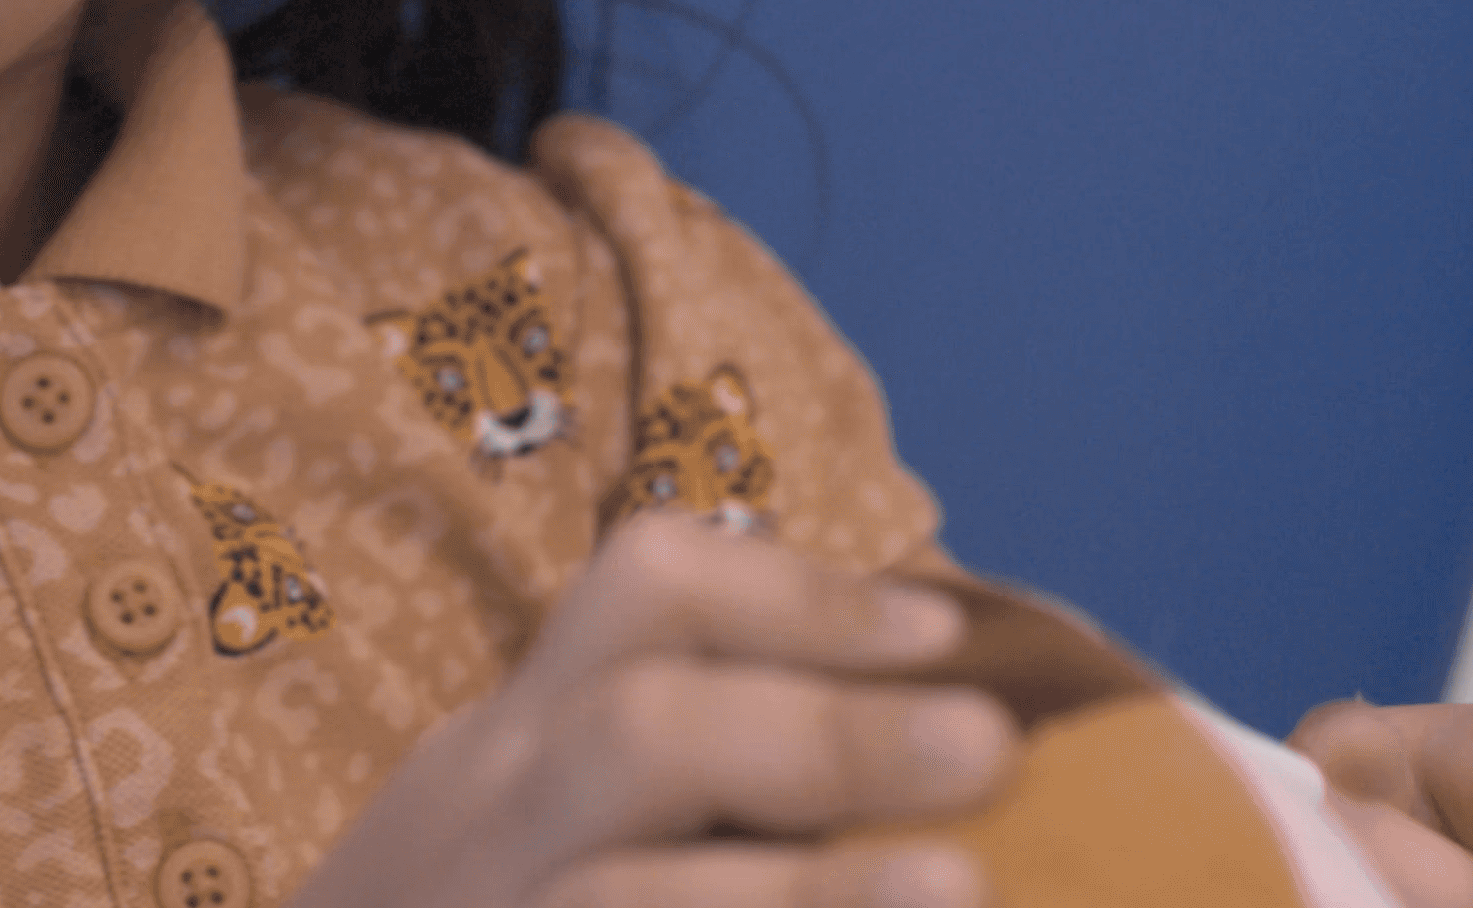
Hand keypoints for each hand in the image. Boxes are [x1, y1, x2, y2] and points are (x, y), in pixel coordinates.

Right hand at [294, 516, 1018, 907]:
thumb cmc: (498, 906)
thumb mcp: (539, 821)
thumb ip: (695, 763)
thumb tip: (937, 733)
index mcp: (513, 744)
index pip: (640, 596)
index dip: (799, 596)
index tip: (942, 634)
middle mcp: (484, 829)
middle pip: (638, 739)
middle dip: (824, 734)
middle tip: (988, 750)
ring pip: (620, 902)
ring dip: (801, 891)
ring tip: (956, 885)